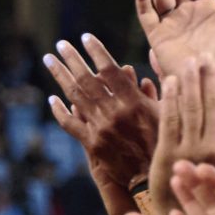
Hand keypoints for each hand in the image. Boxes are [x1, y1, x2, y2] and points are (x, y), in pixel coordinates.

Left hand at [43, 35, 156, 193]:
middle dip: (72, 59)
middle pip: (87, 79)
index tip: (85, 37)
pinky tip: (52, 98)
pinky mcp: (92, 144)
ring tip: (49, 60)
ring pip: (75, 97)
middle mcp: (114, 113)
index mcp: (134, 102)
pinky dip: (60, 110)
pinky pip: (70, 124)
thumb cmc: (164, 142)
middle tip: (60, 44)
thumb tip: (133, 70)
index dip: (97, 51)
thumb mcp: (165, 113)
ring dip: (60, 76)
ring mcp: (100, 128)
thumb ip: (150, 91)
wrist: (153, 177)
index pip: (110, 70)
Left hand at [149, 63, 214, 213]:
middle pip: (211, 104)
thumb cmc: (214, 192)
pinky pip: (169, 119)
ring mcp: (189, 151)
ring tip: (190, 62)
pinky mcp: (166, 153)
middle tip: (204, 56)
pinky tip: (170, 81)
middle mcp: (214, 149)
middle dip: (207, 77)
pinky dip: (170, 98)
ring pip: (191, 108)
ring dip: (191, 81)